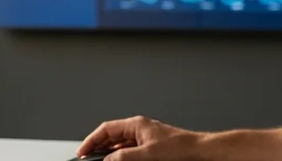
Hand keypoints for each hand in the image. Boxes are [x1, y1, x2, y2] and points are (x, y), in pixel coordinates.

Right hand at [76, 116, 203, 160]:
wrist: (198, 151)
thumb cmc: (179, 147)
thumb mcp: (147, 154)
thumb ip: (125, 156)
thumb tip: (108, 159)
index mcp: (136, 124)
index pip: (107, 129)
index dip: (92, 140)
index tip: (82, 151)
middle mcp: (139, 128)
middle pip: (111, 136)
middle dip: (98, 146)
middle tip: (86, 157)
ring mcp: (144, 137)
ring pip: (119, 143)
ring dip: (109, 152)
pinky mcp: (149, 146)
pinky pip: (129, 149)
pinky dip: (120, 155)